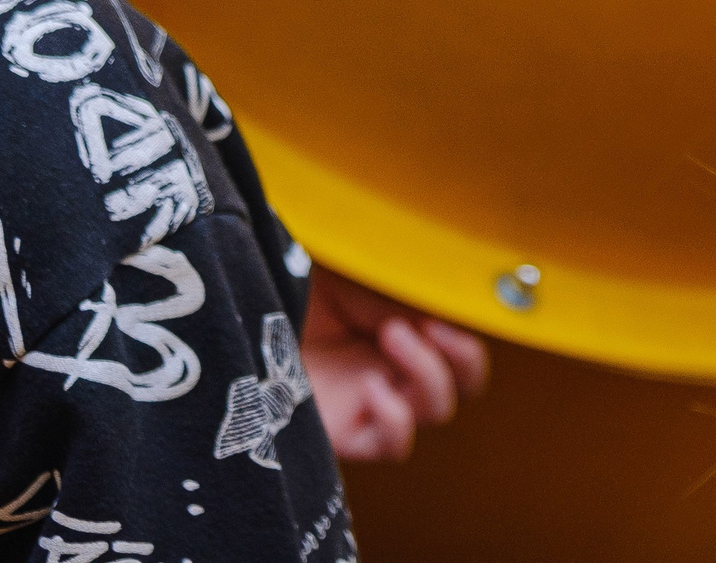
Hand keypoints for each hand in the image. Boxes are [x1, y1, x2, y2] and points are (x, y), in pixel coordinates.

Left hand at [302, 265, 491, 461]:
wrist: (248, 294)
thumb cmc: (304, 276)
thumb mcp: (370, 270)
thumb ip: (415, 281)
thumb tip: (461, 284)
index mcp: (409, 331)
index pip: (464, 353)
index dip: (467, 340)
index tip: (443, 311)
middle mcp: (395, 369)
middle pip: (460, 386)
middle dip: (459, 357)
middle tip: (427, 325)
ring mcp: (370, 400)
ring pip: (433, 412)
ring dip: (429, 374)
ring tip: (393, 335)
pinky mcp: (340, 430)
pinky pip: (389, 445)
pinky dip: (396, 421)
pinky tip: (374, 389)